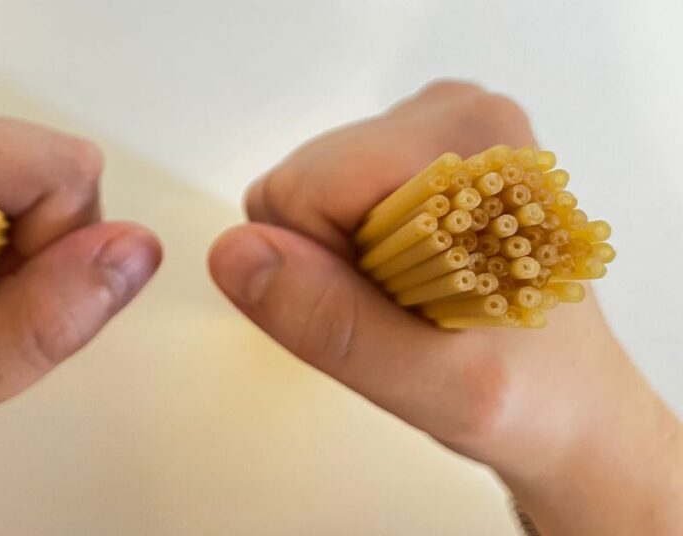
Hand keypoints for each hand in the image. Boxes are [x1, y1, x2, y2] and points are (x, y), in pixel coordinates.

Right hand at [208, 81, 681, 533]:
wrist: (571, 403)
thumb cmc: (526, 396)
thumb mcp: (430, 384)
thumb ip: (331, 320)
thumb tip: (233, 253)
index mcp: (467, 145)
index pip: (303, 190)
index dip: (320, 271)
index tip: (390, 309)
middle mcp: (450, 113)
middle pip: (297, 186)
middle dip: (330, 266)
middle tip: (406, 312)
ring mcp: (429, 127)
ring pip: (301, 195)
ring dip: (340, 263)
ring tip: (415, 301)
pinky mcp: (412, 152)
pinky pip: (321, 200)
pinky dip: (347, 251)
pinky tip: (409, 280)